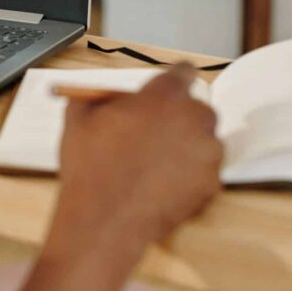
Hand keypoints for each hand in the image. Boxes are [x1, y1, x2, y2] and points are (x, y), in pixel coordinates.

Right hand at [59, 64, 222, 244]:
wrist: (103, 219)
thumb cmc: (91, 167)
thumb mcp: (79, 120)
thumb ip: (95, 98)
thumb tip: (100, 97)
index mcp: (164, 96)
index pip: (183, 71)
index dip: (173, 79)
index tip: (167, 88)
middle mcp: (194, 118)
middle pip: (194, 108)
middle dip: (175, 118)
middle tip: (149, 134)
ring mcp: (207, 153)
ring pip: (200, 140)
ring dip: (182, 147)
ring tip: (150, 165)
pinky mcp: (212, 183)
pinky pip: (202, 171)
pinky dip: (186, 176)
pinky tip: (158, 185)